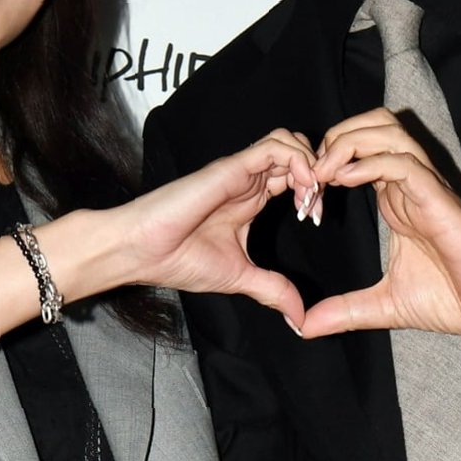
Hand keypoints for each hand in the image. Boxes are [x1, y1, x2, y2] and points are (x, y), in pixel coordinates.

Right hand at [126, 130, 316, 327]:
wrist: (142, 252)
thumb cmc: (178, 260)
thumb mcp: (240, 277)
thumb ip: (273, 290)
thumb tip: (300, 318)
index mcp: (250, 200)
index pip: (293, 177)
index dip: (313, 191)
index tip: (315, 219)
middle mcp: (248, 181)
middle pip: (297, 154)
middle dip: (319, 175)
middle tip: (316, 207)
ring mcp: (240, 172)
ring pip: (289, 142)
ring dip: (310, 164)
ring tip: (309, 196)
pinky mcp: (232, 167)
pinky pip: (275, 147)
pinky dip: (298, 162)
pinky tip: (300, 191)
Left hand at [304, 109, 460, 342]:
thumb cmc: (459, 299)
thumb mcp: (387, 306)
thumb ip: (346, 312)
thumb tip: (306, 327)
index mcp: (396, 202)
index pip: (357, 153)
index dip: (324, 162)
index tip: (302, 194)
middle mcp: (410, 186)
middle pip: (371, 126)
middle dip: (334, 138)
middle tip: (308, 175)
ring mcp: (426, 189)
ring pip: (387, 133)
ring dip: (349, 143)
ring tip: (323, 173)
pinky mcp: (440, 200)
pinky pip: (404, 163)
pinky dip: (371, 162)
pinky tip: (345, 180)